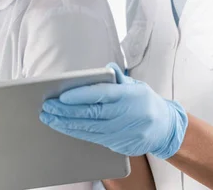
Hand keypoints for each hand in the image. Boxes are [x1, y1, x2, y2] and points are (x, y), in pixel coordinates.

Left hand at [40, 63, 187, 158]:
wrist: (165, 128)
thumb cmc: (145, 102)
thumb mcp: (136, 85)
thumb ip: (118, 79)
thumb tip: (107, 68)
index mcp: (129, 96)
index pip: (101, 95)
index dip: (80, 96)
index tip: (62, 96)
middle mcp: (125, 115)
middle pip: (90, 113)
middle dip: (65, 110)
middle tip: (47, 106)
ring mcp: (121, 132)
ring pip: (88, 128)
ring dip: (65, 123)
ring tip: (48, 116)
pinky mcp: (117, 143)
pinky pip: (91, 138)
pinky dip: (74, 132)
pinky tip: (62, 127)